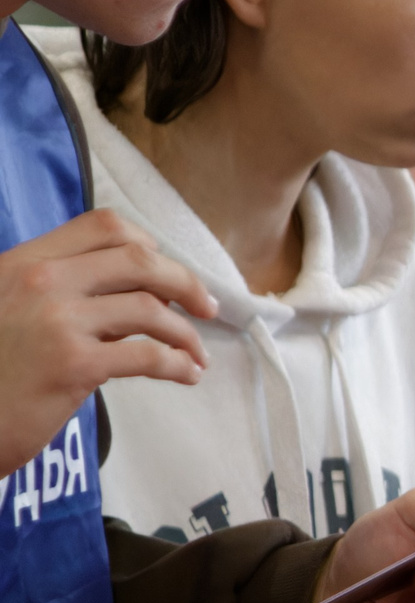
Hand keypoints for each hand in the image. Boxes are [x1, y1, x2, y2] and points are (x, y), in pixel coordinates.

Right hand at [0, 210, 211, 473]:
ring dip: (186, 333)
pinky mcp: (73, 364)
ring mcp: (56, 321)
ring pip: (151, 308)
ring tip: (197, 354)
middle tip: (207, 308)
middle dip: (186, 282)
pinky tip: (187, 374)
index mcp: (24, 261)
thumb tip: (144, 297)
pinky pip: (148, 356)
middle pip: (139, 260)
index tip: (166, 273)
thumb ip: (68, 295)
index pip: (103, 227)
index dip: (148, 246)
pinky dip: (179, 364)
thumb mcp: (13, 311)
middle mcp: (39, 280)